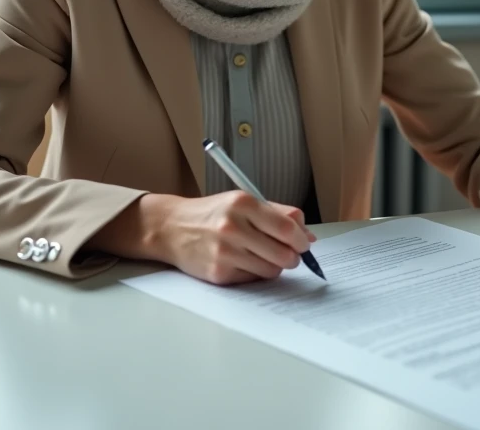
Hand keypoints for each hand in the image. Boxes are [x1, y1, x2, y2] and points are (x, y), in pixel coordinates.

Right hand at [137, 191, 314, 285]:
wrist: (171, 228)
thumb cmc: (212, 214)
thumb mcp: (242, 201)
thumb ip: (278, 214)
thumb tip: (308, 236)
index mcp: (243, 203)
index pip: (287, 228)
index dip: (301, 240)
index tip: (303, 243)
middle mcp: (233, 227)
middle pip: (284, 254)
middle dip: (293, 257)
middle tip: (289, 254)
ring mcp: (225, 252)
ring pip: (271, 270)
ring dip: (274, 266)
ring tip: (263, 256)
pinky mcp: (218, 273)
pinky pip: (253, 279)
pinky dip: (255, 273)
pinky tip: (244, 261)